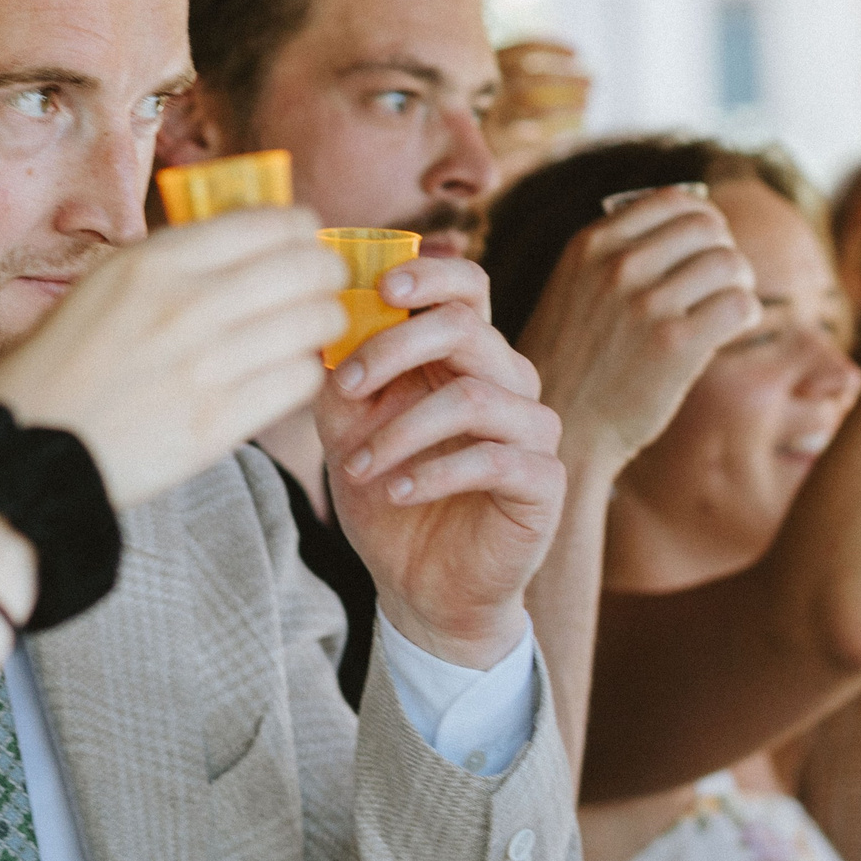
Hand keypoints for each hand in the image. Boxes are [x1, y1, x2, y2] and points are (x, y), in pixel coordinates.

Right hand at [0, 208, 343, 509]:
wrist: (24, 453)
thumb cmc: (59, 368)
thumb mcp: (102, 287)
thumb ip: (171, 264)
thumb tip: (246, 243)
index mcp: (153, 262)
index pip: (271, 223)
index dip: (302, 232)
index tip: (304, 245)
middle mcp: (185, 304)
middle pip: (307, 268)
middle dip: (325, 276)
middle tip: (319, 290)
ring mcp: (205, 365)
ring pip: (314, 322)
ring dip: (319, 326)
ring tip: (303, 335)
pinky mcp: (218, 423)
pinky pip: (300, 380)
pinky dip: (303, 375)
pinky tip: (283, 377)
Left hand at [314, 256, 566, 667]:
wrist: (420, 587)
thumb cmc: (388, 497)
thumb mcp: (348, 430)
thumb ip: (340, 376)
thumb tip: (317, 322)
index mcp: (466, 356)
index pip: (467, 285)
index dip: (429, 273)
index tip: (377, 288)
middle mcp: (507, 381)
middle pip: (467, 328)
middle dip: (394, 349)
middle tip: (346, 387)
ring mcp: (532, 430)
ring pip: (473, 397)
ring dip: (401, 429)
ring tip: (355, 466)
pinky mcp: (543, 481)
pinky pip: (494, 459)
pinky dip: (433, 473)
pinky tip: (395, 492)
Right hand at [513, 187, 758, 470]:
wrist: (561, 428)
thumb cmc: (575, 360)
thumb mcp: (576, 288)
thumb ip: (620, 252)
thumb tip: (696, 216)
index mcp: (589, 245)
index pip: (673, 201)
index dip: (702, 220)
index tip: (705, 247)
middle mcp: (617, 266)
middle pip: (708, 226)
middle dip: (724, 250)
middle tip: (720, 282)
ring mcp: (645, 304)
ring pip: (730, 262)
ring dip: (739, 284)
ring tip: (725, 307)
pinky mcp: (675, 345)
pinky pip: (739, 305)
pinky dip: (745, 314)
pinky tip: (729, 330)